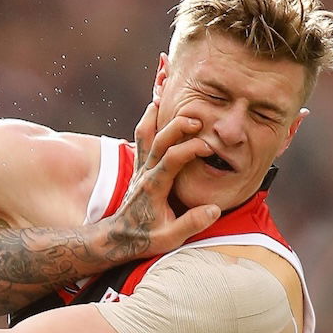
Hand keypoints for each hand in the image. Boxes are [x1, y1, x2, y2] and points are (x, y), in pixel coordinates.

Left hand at [101, 102, 219, 260]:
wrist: (118, 238)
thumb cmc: (144, 238)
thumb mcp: (169, 237)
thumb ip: (191, 223)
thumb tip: (214, 209)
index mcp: (154, 187)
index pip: (171, 160)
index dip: (190, 149)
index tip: (208, 148)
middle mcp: (145, 173)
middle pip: (158, 140)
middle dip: (177, 126)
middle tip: (196, 119)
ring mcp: (140, 168)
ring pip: (144, 134)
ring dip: (155, 114)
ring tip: (166, 94)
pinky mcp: (139, 167)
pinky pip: (142, 138)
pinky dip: (149, 120)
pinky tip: (156, 106)